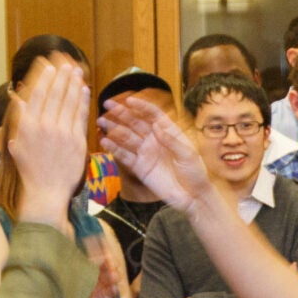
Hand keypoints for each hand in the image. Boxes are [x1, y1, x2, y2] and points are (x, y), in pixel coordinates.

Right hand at [4, 58, 91, 226]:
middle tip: (66, 62)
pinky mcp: (77, 142)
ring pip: (69, 102)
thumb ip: (21, 120)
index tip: (48, 66)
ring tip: (76, 71)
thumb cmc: (30, 168)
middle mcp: (44, 127)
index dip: (44, 78)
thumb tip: (19, 99)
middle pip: (55, 94)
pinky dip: (82, 101)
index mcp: (28, 126)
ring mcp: (62, 134)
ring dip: (73, 83)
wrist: (46, 191)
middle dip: (61, 76)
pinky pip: (81, 116)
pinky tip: (84, 89)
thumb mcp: (18, 143)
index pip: (37, 94)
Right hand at [99, 92, 211, 209]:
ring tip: (101, 121)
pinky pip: (125, 156)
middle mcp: (154, 140)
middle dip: (121, 113)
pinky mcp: (139, 167)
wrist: (192, 197)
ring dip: (113, 128)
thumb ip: (172, 141)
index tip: (129, 100)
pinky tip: (105, 141)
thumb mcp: (188, 155)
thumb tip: (157, 127)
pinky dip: (114, 149)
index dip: (141, 106)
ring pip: (126, 137)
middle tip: (107, 104)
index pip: (152, 115)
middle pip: (135, 122)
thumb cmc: (195, 173)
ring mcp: (146, 153)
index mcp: (168, 132)